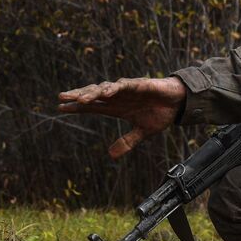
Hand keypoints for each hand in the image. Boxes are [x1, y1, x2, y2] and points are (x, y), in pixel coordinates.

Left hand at [57, 76, 186, 158]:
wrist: (180, 103)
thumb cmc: (160, 114)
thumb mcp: (142, 132)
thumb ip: (127, 142)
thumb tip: (110, 156)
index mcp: (117, 107)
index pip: (92, 106)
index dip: (77, 107)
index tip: (60, 107)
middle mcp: (118, 97)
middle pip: (93, 95)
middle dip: (77, 96)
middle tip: (61, 98)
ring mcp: (128, 89)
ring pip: (105, 89)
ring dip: (92, 93)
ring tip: (79, 99)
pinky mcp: (140, 84)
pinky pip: (125, 85)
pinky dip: (115, 88)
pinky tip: (105, 92)